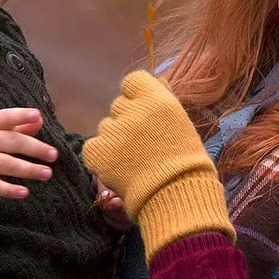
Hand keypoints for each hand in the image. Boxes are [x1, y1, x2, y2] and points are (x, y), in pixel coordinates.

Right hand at [0, 108, 57, 199]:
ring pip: (6, 164)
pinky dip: (9, 190)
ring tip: (47, 173)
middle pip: (11, 142)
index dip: (20, 116)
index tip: (36, 115)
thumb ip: (18, 126)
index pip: (5, 118)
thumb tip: (39, 120)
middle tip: (53, 155)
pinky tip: (24, 192)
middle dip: (34, 148)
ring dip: (28, 169)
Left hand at [82, 70, 233, 259]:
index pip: (133, 81)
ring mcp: (112, 131)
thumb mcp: (182, 124)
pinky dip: (102, 157)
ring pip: (106, 127)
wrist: (175, 196)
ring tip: (133, 161)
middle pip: (119, 106)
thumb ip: (165, 100)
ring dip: (115, 140)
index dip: (137, 97)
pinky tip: (119, 169)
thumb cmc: (186, 162)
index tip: (145, 114)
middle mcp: (132, 110)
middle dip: (127, 121)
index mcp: (155, 99)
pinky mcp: (97, 152)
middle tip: (142, 144)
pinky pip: (93, 146)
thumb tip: (157, 82)